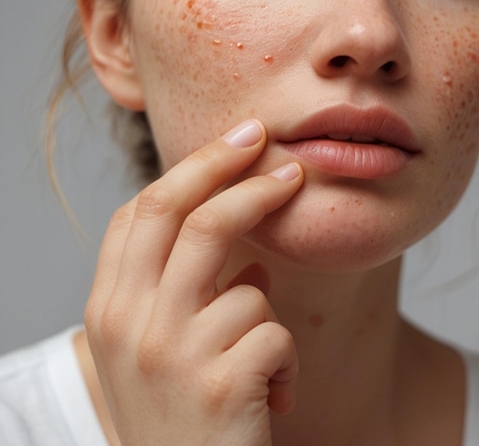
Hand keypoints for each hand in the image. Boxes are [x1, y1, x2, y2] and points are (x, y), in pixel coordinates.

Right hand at [84, 120, 302, 445]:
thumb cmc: (177, 416)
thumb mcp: (157, 350)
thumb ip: (185, 297)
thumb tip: (251, 264)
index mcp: (111, 307)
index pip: (146, 210)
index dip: (195, 167)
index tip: (237, 142)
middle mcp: (131, 324)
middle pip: (189, 214)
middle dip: (236, 170)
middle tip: (277, 152)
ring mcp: (172, 355)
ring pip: (248, 285)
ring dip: (266, 321)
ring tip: (258, 365)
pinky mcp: (221, 386)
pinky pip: (276, 337)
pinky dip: (287, 364)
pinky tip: (271, 399)